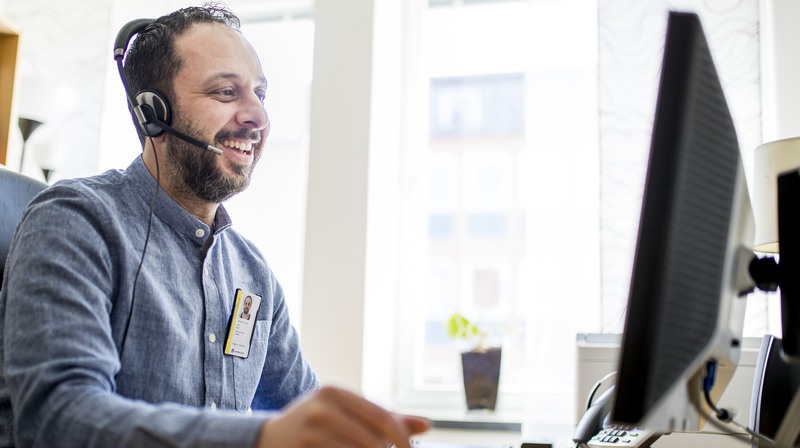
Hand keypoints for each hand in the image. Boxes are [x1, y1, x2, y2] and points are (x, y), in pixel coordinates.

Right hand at [256, 385, 429, 447]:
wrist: (267, 439)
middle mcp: (322, 408)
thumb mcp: (347, 413)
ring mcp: (310, 432)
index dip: (402, 439)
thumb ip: (386, 419)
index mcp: (336, 392)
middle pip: (371, 441)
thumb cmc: (317, 424)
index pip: (382, 417)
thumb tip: (426, 425)